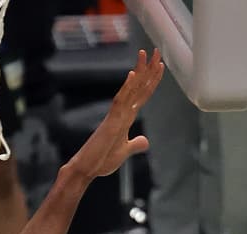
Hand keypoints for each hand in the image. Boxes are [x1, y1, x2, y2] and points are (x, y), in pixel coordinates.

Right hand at [66, 50, 163, 182]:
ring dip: (138, 72)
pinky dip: (126, 88)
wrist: (86, 169)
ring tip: (145, 54)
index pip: (142, 95)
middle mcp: (122, 112)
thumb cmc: (101, 160)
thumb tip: (145, 141)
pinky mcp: (110, 122)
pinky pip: (119, 102)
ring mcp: (116, 115)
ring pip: (130, 89)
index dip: (152, 81)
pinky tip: (133, 74)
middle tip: (157, 51)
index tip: (160, 66)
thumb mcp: (124, 152)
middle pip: (138, 87)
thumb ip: (135, 145)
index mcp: (126, 118)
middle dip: (148, 69)